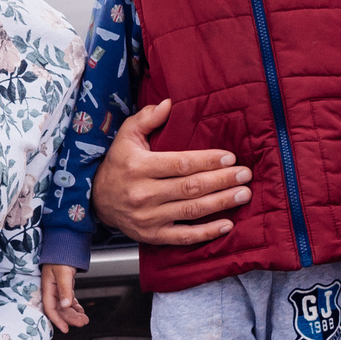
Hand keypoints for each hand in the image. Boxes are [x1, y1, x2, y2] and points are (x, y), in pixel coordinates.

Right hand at [40, 264, 86, 331]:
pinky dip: (75, 307)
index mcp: (47, 288)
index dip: (57, 320)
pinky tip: (81, 311)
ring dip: (74, 314)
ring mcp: (58, 290)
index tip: (66, 328)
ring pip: (65, 307)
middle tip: (82, 323)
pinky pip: (69, 301)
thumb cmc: (60, 258)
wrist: (64, 248)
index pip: (50, 309)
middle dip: (70, 318)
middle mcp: (51, 291)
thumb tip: (66, 305)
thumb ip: (64, 289)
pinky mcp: (64, 288)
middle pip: (60, 310)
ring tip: (84, 319)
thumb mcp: (63, 273)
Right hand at [88, 98, 250, 246]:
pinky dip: (207, 233)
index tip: (230, 158)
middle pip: (190, 187)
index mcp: (138, 167)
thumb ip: (147, 118)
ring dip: (221, 203)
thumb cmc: (117, 164)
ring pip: (191, 210)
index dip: (207, 161)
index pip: (180, 164)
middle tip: (245, 175)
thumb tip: (169, 103)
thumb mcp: (126, 136)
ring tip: (243, 194)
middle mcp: (143, 193)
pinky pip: (184, 236)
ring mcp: (148, 217)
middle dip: (222, 181)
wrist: (96, 200)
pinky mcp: (152, 235)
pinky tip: (227, 224)